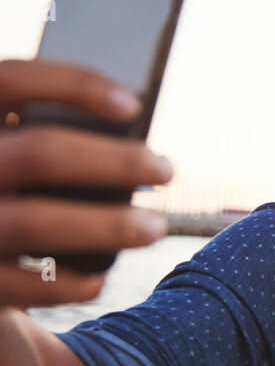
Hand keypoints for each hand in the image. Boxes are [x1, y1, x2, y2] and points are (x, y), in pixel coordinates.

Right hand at [0, 58, 172, 306]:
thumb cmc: (2, 192)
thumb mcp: (8, 152)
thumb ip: (40, 143)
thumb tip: (129, 136)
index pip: (10, 78)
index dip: (73, 84)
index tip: (133, 104)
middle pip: (39, 154)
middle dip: (115, 162)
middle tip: (166, 170)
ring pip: (34, 223)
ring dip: (107, 226)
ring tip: (155, 228)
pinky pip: (21, 286)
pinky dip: (67, 285)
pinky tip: (97, 281)